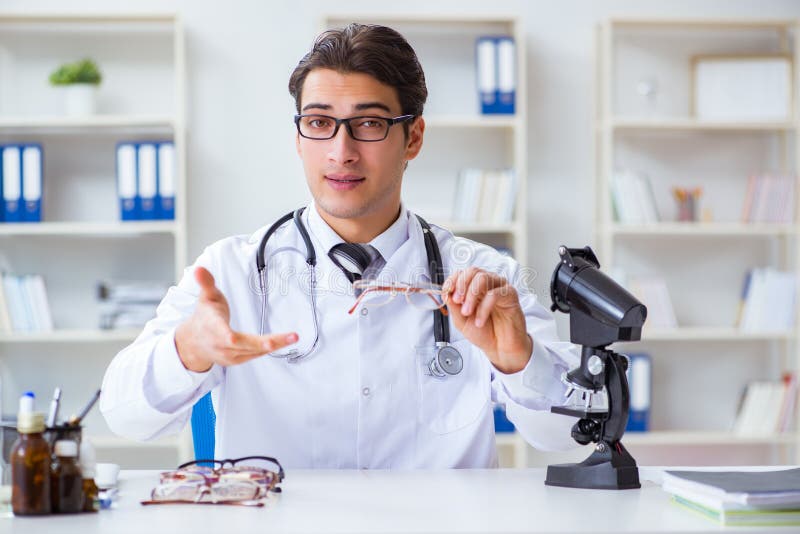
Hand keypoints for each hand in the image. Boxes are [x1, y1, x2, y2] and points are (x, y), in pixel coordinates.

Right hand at [174, 267, 298, 371]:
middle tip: (290, 336)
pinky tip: (284, 341)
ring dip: (276, 344)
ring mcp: (229, 355)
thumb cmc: (205, 318)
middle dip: (268, 342)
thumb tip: (199, 268)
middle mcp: (220, 344)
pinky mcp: (237, 360)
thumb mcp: (206, 297)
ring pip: (254, 351)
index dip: (227, 336)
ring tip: (293, 337)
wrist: (195, 343)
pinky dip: (270, 348)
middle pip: (245, 344)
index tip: (234, 338)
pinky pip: (256, 355)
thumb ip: (206, 283)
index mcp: (212, 326)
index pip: (220, 331)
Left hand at [442, 268, 531, 373]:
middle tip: (457, 302)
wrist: (500, 348)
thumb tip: (446, 292)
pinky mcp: (510, 295)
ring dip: (471, 295)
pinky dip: (483, 308)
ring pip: (483, 278)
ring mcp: (499, 287)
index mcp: (474, 287)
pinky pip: (494, 294)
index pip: (462, 273)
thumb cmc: (483, 333)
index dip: (452, 281)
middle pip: (472, 271)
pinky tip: (479, 321)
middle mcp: (487, 284)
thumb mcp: (461, 321)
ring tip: (467, 313)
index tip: (446, 293)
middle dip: (461, 285)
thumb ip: (453, 306)